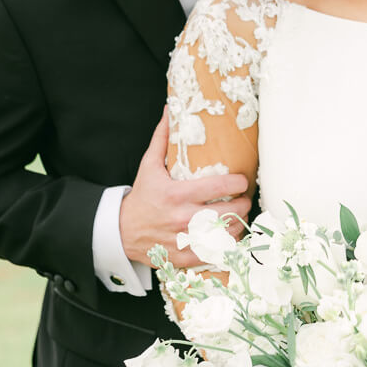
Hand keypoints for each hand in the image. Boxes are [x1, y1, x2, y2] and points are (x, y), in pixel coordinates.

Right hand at [119, 109, 250, 266]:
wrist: (121, 231)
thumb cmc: (141, 196)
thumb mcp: (149, 165)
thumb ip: (163, 138)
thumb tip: (170, 109)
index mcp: (177, 194)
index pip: (219, 188)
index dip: (238, 183)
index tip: (242, 180)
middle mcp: (183, 218)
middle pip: (229, 212)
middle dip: (243, 204)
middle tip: (244, 198)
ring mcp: (185, 240)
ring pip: (226, 234)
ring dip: (238, 224)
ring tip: (239, 215)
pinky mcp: (185, 257)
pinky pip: (216, 253)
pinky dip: (226, 244)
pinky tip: (228, 235)